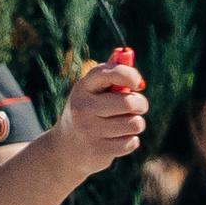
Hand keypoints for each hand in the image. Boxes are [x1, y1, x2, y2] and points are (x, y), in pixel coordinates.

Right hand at [48, 57, 147, 174]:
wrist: (65, 149)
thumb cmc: (87, 112)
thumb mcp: (92, 91)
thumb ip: (110, 73)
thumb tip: (126, 53)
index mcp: (83, 87)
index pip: (109, 73)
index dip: (129, 75)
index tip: (138, 83)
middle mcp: (83, 108)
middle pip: (128, 103)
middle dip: (141, 104)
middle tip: (139, 106)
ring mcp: (88, 131)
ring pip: (133, 124)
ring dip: (137, 124)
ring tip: (128, 124)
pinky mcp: (96, 151)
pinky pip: (130, 143)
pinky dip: (131, 141)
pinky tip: (120, 140)